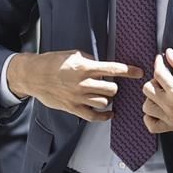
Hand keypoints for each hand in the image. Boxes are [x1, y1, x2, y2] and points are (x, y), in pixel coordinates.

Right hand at [6, 50, 142, 120]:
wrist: (33, 76)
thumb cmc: (52, 63)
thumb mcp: (73, 55)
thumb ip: (90, 61)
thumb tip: (103, 68)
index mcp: (84, 67)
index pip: (112, 69)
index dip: (128, 71)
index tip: (139, 72)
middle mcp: (82, 83)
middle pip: (111, 89)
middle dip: (113, 87)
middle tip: (109, 85)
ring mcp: (77, 97)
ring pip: (104, 102)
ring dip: (107, 99)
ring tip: (104, 95)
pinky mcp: (72, 108)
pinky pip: (93, 116)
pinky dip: (104, 116)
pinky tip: (109, 113)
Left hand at [142, 49, 172, 135]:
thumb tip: (168, 53)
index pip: (158, 73)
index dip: (158, 63)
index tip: (160, 61)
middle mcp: (171, 105)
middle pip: (147, 89)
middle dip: (154, 82)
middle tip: (163, 80)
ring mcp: (170, 118)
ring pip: (146, 107)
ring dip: (151, 99)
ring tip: (161, 95)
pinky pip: (152, 126)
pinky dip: (150, 118)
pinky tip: (158, 110)